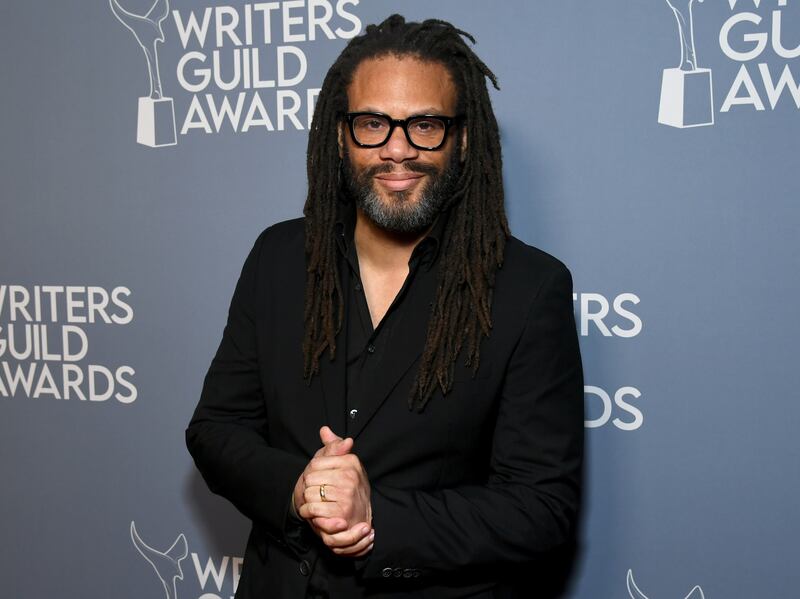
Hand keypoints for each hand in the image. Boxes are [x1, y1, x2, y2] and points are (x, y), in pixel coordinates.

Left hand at [294, 426, 373, 555]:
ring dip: (308, 500)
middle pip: (310, 478)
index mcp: (350, 461)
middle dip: (309, 486)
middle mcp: (350, 476)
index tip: (319, 478)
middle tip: (318, 491)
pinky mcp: (342, 513)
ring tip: (317, 501)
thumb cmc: (346, 486)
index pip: (315, 463)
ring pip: (310, 494)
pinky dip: (308, 512)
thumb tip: (324, 430)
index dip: (312, 472)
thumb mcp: (342, 463)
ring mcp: (347, 494)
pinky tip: (314, 512)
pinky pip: (313, 509)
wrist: (359, 514)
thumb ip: (332, 446)